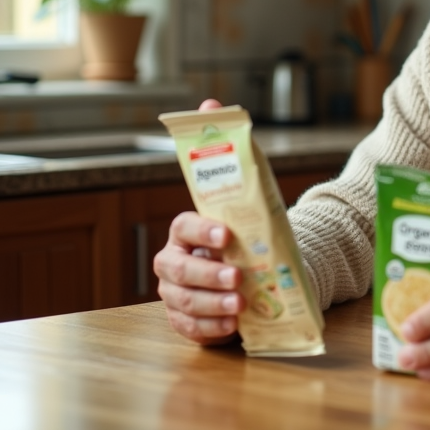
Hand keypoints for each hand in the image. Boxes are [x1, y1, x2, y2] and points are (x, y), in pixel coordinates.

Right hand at [153, 98, 245, 343]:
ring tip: (240, 304)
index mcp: (186, 229)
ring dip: (211, 304)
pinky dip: (210, 328)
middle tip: (236, 277)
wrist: (255, 270)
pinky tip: (231, 326)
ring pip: (182, 301)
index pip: (183, 227)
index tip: (226, 236)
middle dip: (205, 274)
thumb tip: (211, 101)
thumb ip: (229, 151)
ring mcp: (177, 292)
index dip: (201, 232)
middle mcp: (174, 260)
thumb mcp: (244, 192)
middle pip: (176, 269)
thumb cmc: (244, 230)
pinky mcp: (187, 320)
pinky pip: (190, 328)